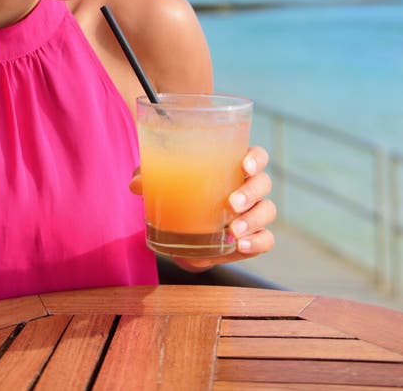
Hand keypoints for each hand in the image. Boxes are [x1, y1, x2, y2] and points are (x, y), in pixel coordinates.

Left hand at [129, 146, 275, 271]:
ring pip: (267, 211)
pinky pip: (266, 240)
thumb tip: (135, 184)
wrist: (179, 235)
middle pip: (263, 183)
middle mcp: (248, 187)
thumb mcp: (163, 184)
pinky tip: (240, 245)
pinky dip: (257, 243)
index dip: (256, 159)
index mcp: (233, 165)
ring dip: (253, 220)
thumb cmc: (178, 196)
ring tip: (233, 231)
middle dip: (251, 193)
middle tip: (232, 203)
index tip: (245, 167)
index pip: (256, 155)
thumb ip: (150, 178)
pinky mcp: (251, 238)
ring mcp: (252, 213)